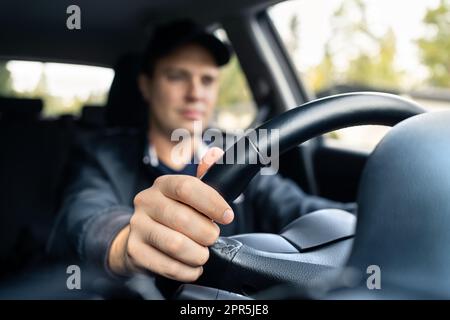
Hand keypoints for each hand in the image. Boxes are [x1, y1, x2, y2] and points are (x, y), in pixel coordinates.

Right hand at [108, 147, 231, 281]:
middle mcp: (146, 201)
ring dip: (198, 254)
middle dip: (207, 233)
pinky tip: (193, 268)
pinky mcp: (134, 250)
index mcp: (163, 185)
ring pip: (176, 244)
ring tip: (203, 254)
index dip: (211, 202)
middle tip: (213, 238)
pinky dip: (187, 271)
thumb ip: (206, 176)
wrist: (141, 238)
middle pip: (183, 218)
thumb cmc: (173, 214)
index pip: (187, 187)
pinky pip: (167, 265)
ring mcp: (137, 226)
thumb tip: (216, 154)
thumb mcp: (190, 194)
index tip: (228, 216)